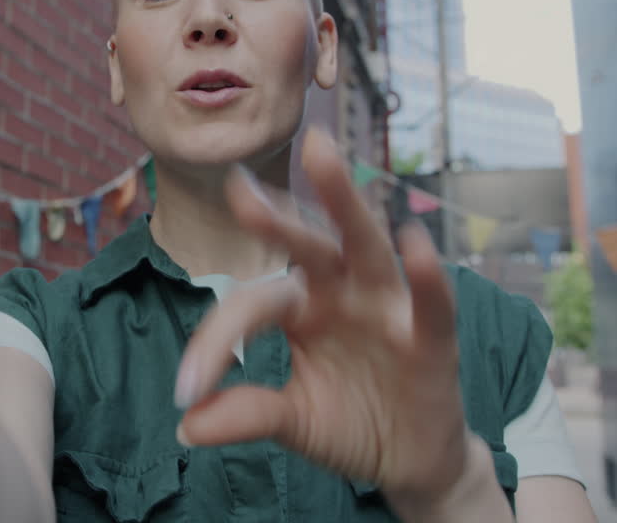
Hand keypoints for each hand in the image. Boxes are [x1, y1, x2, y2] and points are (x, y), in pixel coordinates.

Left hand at [173, 128, 484, 511]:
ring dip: (342, 200)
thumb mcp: (294, 421)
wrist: (411, 463)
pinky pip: (430, 302)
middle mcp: (342, 293)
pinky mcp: (432, 339)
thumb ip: (248, 415)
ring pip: (365, 245)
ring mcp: (388, 308)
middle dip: (275, 214)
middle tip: (236, 183)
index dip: (216, 342)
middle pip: (307, 244)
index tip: (185, 390)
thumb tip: (185, 426)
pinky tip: (414, 240)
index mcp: (301, 307)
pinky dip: (426, 274)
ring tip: (319, 151)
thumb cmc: (351, 424)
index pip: (252, 304)